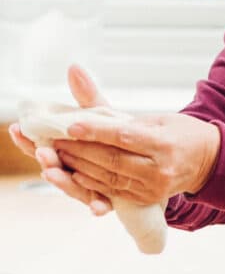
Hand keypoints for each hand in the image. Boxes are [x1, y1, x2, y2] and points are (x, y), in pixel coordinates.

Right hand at [21, 65, 113, 215]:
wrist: (159, 160)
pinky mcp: (111, 200)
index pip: (40, 146)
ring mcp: (91, 187)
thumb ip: (89, 99)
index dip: (27, 140)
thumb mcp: (106, 118)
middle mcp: (75, 172)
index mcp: (68, 151)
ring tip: (55, 174)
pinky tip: (99, 207)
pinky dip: (99, 205)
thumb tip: (73, 67)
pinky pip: (103, 204)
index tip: (16, 128)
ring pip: (74, 188)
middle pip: (54, 168)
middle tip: (42, 152)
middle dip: (46, 160)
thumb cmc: (125, 138)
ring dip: (65, 183)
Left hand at [54, 108, 220, 206]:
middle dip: (79, 151)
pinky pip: (113, 191)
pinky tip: (74, 172)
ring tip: (58, 155)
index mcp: (164, 143)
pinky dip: (90, 182)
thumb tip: (88, 102)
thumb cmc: (181, 133)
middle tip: (54, 141)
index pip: (123, 137)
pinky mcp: (147, 198)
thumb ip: (122, 116)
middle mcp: (159, 168)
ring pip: (108, 178)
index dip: (95, 133)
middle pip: (111, 160)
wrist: (208, 160)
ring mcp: (153, 187)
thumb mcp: (159, 118)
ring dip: (78, 167)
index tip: (70, 127)